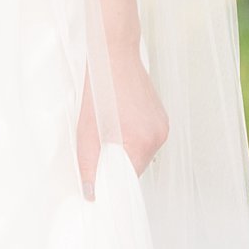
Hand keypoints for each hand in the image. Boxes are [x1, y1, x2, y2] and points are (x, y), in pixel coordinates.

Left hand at [75, 51, 169, 196]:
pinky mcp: (161, 118)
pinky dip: (133, 136)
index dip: (114, 180)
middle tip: (99, 147)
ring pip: (142, 152)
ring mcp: (162, 127)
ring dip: (126, 148)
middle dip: (118, 162)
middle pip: (137, 166)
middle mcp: (157, 138)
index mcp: (141, 143)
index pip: (130, 178)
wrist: (114, 55)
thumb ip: (89, 164)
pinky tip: (120, 119)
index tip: (102, 179)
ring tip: (109, 128)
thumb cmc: (100, 88)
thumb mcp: (87, 130)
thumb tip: (91, 192)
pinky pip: (147, 137)